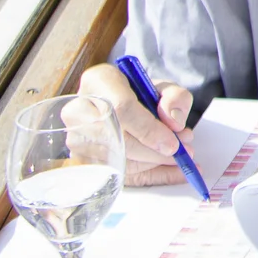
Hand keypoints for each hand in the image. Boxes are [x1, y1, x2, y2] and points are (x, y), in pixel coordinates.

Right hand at [76, 63, 194, 186]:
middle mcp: (78, 110)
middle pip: (116, 139)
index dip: (149, 130)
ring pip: (115, 160)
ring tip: (179, 158)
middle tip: (181, 152)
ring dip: (152, 164)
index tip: (173, 143)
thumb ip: (175, 98)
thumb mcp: (165, 87)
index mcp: (99, 81)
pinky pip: (116, 175)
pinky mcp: (82, 160)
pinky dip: (149, 176)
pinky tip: (173, 174)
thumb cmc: (142, 94)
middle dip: (153, 152)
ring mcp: (76, 138)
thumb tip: (174, 123)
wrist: (120, 103)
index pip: (121, 108)